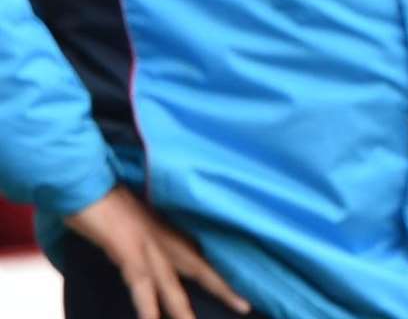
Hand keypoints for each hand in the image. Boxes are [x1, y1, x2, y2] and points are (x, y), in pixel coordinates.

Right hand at [65, 187, 250, 318]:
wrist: (84, 179)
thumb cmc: (104, 197)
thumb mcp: (133, 216)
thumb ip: (149, 232)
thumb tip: (153, 246)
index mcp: (167, 228)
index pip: (200, 252)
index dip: (220, 270)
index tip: (240, 284)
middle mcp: (163, 237)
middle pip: (200, 267)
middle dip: (222, 288)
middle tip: (245, 306)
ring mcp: (146, 244)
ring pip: (173, 283)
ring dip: (183, 309)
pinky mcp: (126, 249)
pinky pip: (140, 282)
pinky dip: (147, 305)